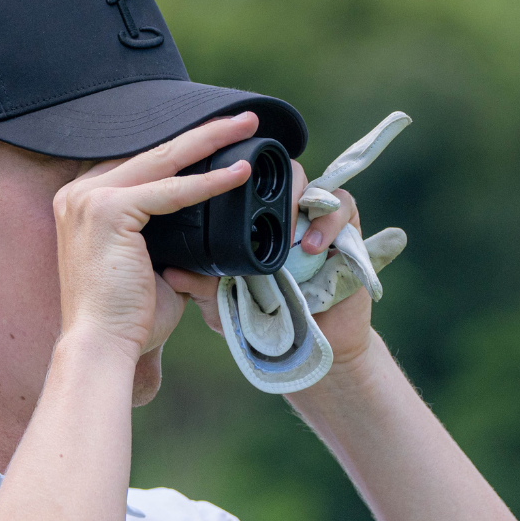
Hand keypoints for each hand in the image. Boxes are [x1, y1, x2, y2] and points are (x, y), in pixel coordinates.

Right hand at [53, 114, 257, 356]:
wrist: (102, 347)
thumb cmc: (127, 317)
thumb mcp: (151, 267)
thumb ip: (172, 241)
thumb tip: (212, 234)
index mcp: (83, 204)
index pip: (139, 164)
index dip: (181, 148)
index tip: (218, 138)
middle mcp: (78, 194)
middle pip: (150, 152)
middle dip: (201, 133)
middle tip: (241, 119)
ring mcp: (88, 199)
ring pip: (161, 159)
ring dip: (209, 141)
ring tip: (246, 127)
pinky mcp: (106, 210)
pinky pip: (169, 190)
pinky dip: (208, 183)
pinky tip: (239, 174)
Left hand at [163, 159, 374, 369]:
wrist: (309, 348)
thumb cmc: (264, 322)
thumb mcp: (225, 305)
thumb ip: (202, 287)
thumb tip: (172, 270)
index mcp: (251, 221)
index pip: (243, 183)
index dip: (234, 174)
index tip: (222, 184)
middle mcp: (283, 214)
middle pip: (277, 172)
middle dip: (269, 184)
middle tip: (259, 213)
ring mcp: (315, 219)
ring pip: (310, 182)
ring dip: (299, 202)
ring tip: (289, 234)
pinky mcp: (347, 230)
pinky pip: (344, 207)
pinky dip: (329, 223)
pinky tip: (314, 248)